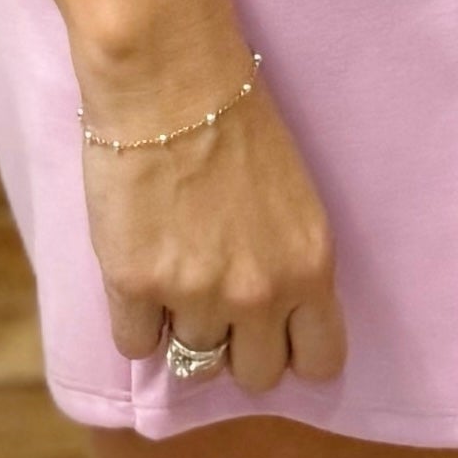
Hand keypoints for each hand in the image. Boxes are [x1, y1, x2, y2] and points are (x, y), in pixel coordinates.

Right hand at [80, 64, 342, 397]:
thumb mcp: (293, 202)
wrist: (169, 81)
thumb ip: (287, 263)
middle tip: (218, 309)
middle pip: (256, 376)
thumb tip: (269, 315)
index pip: (322, 362)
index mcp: (310, 268)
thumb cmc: (237, 123)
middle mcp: (260, 293)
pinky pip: (135, 346)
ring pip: (194, 362)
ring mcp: (196, 294)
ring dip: (183, 328)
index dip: (296, 353)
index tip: (276, 337)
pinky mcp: (135, 285)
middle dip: (239, 350)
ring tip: (173, 274)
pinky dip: (135, 322)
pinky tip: (138, 278)